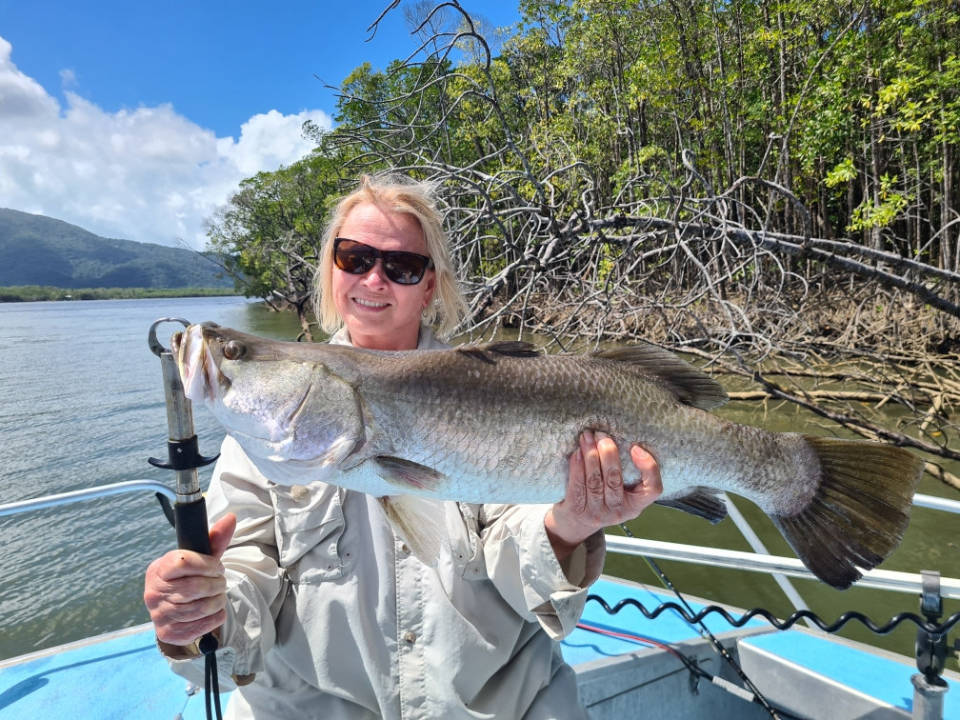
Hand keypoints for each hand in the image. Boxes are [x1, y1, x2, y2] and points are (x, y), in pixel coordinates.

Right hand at [144, 513, 236, 645]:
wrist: (172, 611)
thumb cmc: (188, 578)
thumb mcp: (198, 559)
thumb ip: (214, 540)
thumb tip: (231, 518)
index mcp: (158, 569)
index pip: (183, 562)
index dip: (208, 564)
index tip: (216, 566)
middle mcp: (153, 593)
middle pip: (195, 587)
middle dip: (217, 583)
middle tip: (221, 582)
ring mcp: (159, 615)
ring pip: (201, 607)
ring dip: (218, 600)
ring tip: (219, 595)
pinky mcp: (169, 633)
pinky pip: (203, 625)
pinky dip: (216, 616)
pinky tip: (215, 610)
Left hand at [545, 431, 661, 559]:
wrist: (575, 524)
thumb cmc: (602, 500)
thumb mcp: (622, 493)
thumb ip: (626, 473)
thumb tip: (621, 438)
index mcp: (635, 505)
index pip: (653, 489)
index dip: (648, 468)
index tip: (636, 448)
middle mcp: (618, 511)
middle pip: (615, 480)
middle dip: (608, 454)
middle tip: (602, 435)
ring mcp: (597, 513)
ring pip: (595, 481)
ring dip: (590, 456)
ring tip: (587, 438)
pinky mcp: (578, 510)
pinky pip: (577, 485)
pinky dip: (577, 466)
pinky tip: (577, 452)